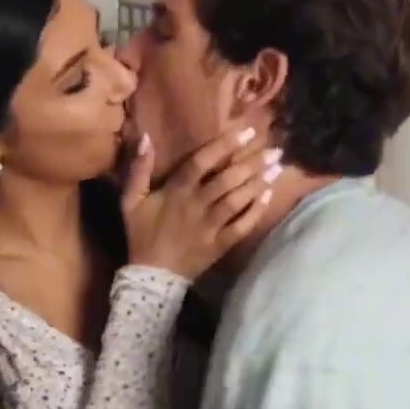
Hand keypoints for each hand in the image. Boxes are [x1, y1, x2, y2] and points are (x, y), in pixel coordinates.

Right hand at [120, 125, 281, 278]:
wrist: (150, 275)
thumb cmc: (141, 234)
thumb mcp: (131, 200)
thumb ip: (139, 169)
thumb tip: (145, 136)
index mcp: (176, 191)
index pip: (202, 162)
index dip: (224, 145)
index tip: (247, 132)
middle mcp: (196, 205)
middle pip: (227, 179)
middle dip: (252, 163)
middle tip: (274, 150)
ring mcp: (210, 226)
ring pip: (237, 201)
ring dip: (258, 183)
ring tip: (277, 168)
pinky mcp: (220, 245)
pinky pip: (241, 226)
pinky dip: (256, 212)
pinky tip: (269, 196)